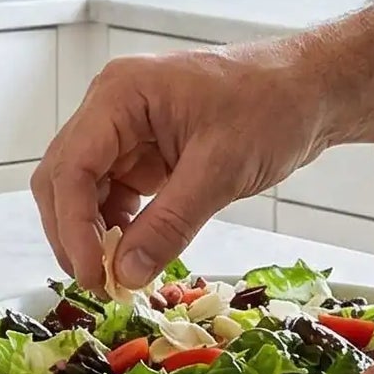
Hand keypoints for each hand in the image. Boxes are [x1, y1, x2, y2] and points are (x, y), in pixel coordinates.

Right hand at [32, 42, 331, 289]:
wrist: (310, 89)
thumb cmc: (272, 108)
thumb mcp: (222, 170)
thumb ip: (169, 224)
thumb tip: (126, 274)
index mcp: (120, 94)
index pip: (72, 166)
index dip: (74, 226)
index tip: (94, 274)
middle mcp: (111, 106)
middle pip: (63, 177)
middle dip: (73, 233)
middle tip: (101, 283)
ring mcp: (125, 128)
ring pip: (82, 188)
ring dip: (92, 233)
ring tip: (117, 276)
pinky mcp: (142, 149)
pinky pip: (112, 191)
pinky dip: (117, 226)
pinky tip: (133, 253)